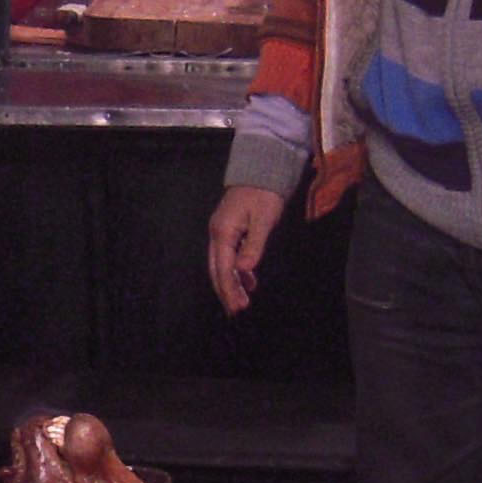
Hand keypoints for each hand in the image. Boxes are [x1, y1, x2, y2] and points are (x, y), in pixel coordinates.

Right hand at [207, 185, 285, 313]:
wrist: (261, 170)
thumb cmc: (264, 193)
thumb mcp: (263, 220)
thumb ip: (254, 245)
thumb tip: (244, 270)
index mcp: (223, 232)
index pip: (223, 268)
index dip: (229, 289)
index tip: (238, 308)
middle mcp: (218, 234)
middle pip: (217, 269)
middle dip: (226, 291)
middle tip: (236, 312)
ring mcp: (222, 232)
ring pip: (221, 264)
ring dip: (231, 283)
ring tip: (242, 302)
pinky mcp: (229, 230)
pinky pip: (229, 256)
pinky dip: (237, 271)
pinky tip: (249, 281)